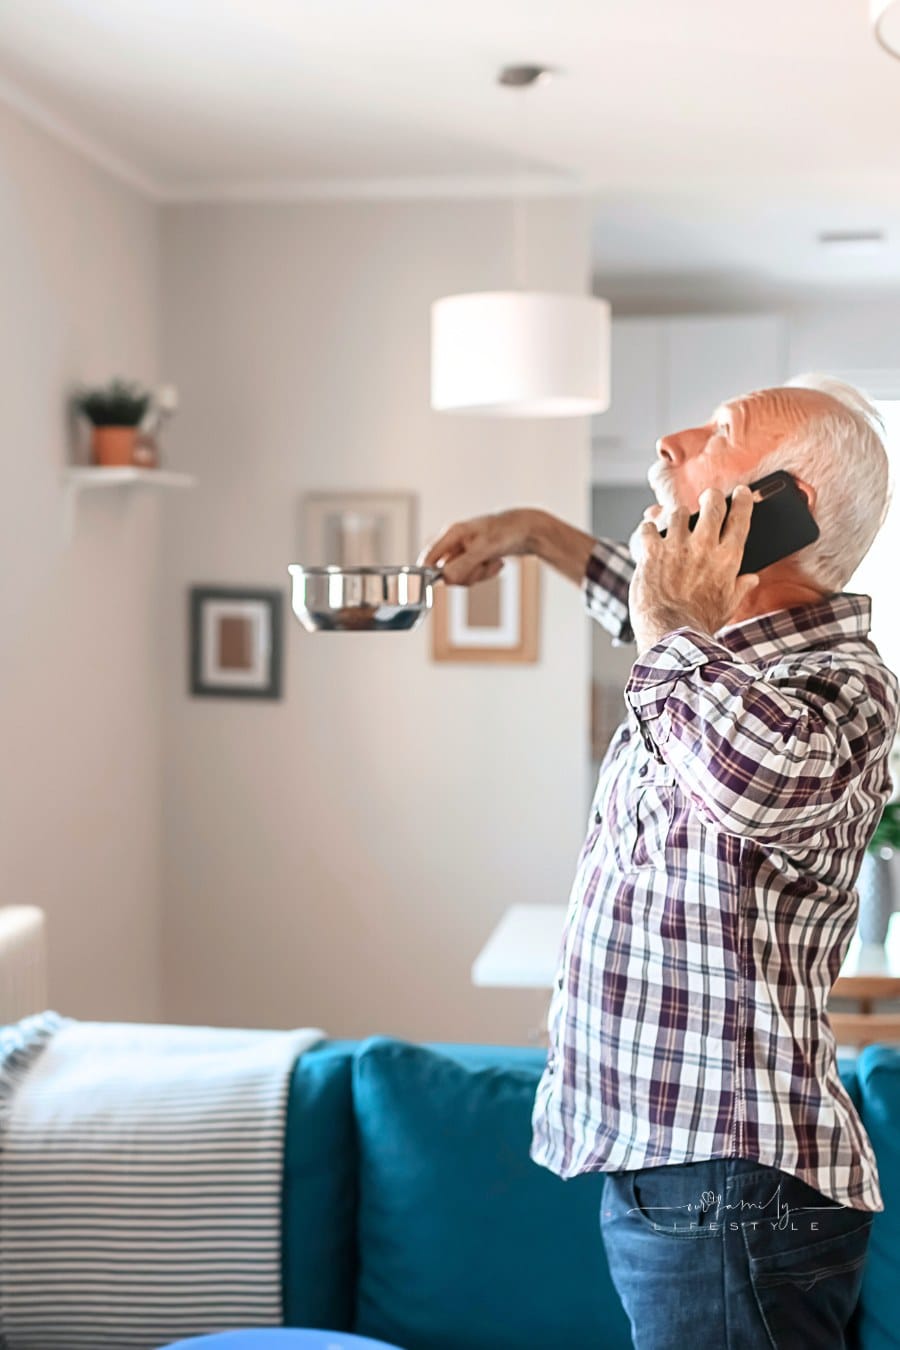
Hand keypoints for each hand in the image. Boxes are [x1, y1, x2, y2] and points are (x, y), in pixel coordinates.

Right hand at [417, 508, 537, 585]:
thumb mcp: (485, 549)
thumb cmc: (507, 532)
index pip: (429, 557)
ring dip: (479, 574)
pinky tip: (497, 562)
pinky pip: (474, 576)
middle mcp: (455, 542)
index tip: (434, 588)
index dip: (428, 574)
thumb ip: (464, 564)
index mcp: (453, 533)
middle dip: (466, 574)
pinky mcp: (475, 559)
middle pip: (446, 572)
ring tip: (493, 561)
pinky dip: (487, 573)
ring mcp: (465, 551)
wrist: (529, 530)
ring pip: (461, 576)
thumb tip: (445, 578)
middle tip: (482, 565)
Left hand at [629, 485, 759, 654]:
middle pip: (712, 504)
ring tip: (674, 523)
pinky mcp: (653, 551)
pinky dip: (648, 529)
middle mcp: (705, 546)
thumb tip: (752, 579)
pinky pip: (649, 527)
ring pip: (678, 512)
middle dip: (711, 497)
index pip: (740, 519)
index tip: (742, 493)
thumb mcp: (728, 606)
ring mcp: (677, 546)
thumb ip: (740, 588)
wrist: (670, 632)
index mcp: (728, 558)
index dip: (743, 501)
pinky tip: (649, 535)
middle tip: (709, 497)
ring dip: (676, 516)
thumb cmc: (700, 622)